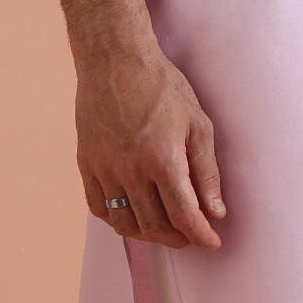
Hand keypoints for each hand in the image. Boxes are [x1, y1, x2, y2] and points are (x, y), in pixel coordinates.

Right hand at [75, 35, 226, 247]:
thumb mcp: (197, 124)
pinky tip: (132, 216)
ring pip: (125, 223)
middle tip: (191, 235)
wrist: (115, 60)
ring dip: (147, 234)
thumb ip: (207, 172)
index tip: (211, 242)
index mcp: (163, 160)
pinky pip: (99, 207)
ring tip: (163, 229)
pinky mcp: (86, 164)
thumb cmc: (162, 87)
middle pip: (155, 225)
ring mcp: (104, 169)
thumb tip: (215, 211)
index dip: (201, 236)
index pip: (184, 216)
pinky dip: (117, 221)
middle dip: (178, 238)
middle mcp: (131, 170)